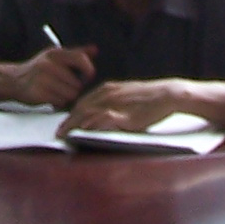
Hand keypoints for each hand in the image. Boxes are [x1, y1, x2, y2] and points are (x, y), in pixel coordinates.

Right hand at [10, 45, 96, 108]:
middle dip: (74, 88)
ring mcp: (42, 79)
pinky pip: (59, 101)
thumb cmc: (38, 69)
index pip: (80, 58)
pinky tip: (49, 97)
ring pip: (70, 94)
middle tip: (63, 87)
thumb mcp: (55, 57)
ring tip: (56, 91)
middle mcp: (48, 64)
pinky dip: (57, 102)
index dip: (88, 69)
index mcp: (55, 54)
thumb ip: (76, 53)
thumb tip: (95, 50)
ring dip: (66, 96)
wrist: (13, 80)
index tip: (88, 76)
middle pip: (77, 83)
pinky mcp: (38, 92)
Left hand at [61, 78, 186, 134]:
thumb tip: (100, 114)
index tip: (63, 124)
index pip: (83, 102)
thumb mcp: (126, 96)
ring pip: (89, 112)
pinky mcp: (125, 115)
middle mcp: (108, 94)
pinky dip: (92, 123)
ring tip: (64, 134)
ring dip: (74, 124)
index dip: (71, 114)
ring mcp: (116, 104)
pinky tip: (85, 129)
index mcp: (107, 89)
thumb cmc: (148, 98)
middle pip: (81, 107)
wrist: (167, 94)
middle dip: (68, 121)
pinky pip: (104, 118)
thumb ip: (112, 103)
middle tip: (58, 133)